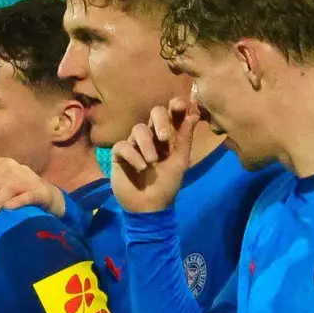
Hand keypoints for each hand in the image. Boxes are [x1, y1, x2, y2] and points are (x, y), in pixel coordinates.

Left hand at [0, 157, 65, 222]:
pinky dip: (17, 201)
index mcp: (3, 164)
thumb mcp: (2, 183)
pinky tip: (8, 208)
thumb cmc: (20, 191)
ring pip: (7, 189)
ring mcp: (28, 179)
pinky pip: (27, 196)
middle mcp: (15, 168)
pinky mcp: (40, 191)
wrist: (49, 197)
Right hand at [109, 98, 198, 213]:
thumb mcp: (180, 161)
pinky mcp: (120, 154)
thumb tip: (193, 114)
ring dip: (146, 145)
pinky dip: (133, 155)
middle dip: (160, 122)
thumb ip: (185, 138)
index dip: (176, 106)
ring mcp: (135, 144)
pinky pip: (123, 145)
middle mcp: (152, 136)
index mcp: (169, 136)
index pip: (172, 114)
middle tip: (164, 138)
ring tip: (152, 163)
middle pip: (154, 113)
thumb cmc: (167, 184)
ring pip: (138, 129)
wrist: (149, 206)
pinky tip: (141, 168)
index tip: (180, 105)